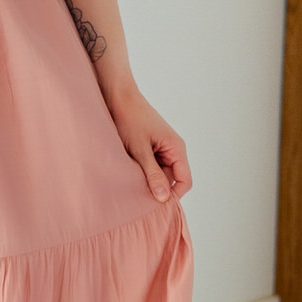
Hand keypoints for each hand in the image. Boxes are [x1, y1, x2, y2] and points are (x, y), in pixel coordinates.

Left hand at [104, 85, 191, 203]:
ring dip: (146, 179)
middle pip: (171, 179)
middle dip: (156, 187)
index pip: (184, 181)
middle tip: (135, 192)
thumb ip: (152, 174)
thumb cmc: (129, 119)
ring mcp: (162, 148)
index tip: (154, 205)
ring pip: (160, 173)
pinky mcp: (151, 147)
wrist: (118, 97)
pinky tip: (127, 169)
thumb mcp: (139, 150)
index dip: (172, 195)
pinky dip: (140, 170)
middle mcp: (173, 149)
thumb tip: (163, 198)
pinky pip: (151, 165)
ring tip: (129, 177)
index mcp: (176, 148)